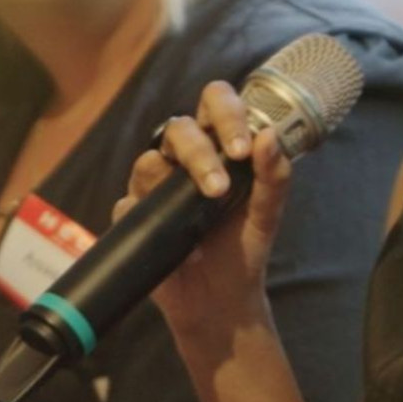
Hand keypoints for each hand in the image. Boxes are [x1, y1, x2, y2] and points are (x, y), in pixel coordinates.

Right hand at [113, 81, 293, 336]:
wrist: (222, 299)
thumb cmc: (244, 246)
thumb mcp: (267, 213)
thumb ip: (274, 175)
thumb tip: (269, 136)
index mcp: (218, 144)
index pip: (215, 102)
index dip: (226, 114)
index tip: (242, 149)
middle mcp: (183, 159)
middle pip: (178, 127)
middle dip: (199, 152)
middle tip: (220, 187)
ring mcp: (154, 186)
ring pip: (148, 161)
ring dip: (174, 181)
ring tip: (204, 209)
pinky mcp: (134, 217)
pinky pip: (128, 204)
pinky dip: (152, 219)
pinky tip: (182, 243)